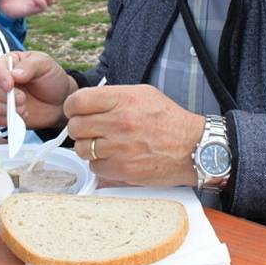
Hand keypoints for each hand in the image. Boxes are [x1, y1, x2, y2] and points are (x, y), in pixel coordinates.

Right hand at [0, 51, 75, 128]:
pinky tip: (21, 117)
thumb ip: (30, 66)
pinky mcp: (2, 113)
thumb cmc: (52, 79)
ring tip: (23, 110)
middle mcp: (2, 79)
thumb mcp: (46, 65)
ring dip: (3, 109)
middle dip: (3, 95)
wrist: (60, 101)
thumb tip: (14, 74)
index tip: (10, 85)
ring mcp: (0, 97)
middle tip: (22, 100)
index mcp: (10, 63)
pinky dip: (5, 119)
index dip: (0, 77)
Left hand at [64, 84, 204, 186]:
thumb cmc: (169, 121)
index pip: (77, 101)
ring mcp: (118, 148)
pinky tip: (114, 157)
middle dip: (80, 128)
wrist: (192, 148)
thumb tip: (88, 102)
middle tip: (90, 130)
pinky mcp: (121, 170)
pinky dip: (100, 163)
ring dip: (88, 147)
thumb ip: (113, 96)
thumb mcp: (143, 94)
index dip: (73, 107)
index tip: (77, 111)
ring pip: (81, 148)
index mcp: (122, 99)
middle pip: (75, 126)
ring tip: (104, 145)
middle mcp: (118, 122)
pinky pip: (94, 166)